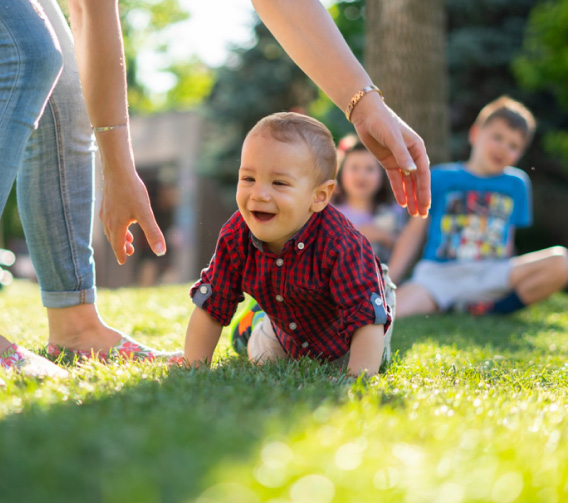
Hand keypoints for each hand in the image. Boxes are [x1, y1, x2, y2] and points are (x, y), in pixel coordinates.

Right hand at [99, 170, 165, 264]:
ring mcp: (106, 210)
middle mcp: (108, 220)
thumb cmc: (132, 191)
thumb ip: (153, 233)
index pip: (117, 245)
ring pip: (111, 228)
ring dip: (119, 236)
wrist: (118, 170)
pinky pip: (110, 219)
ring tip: (129, 238)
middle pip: (113, 238)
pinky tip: (124, 219)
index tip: (123, 262)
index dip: (120, 254)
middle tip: (129, 252)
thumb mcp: (145, 214)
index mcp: (117, 225)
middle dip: (121, 246)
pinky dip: (117, 225)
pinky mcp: (106, 202)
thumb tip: (161, 252)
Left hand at [351, 94, 430, 216]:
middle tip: (422, 215)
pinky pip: (396, 180)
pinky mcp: (388, 162)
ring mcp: (400, 160)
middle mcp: (411, 155)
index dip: (424, 191)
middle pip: (417, 181)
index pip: (423, 174)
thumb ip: (402, 155)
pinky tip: (402, 203)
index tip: (426, 205)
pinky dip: (399, 191)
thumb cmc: (382, 122)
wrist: (366, 115)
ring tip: (413, 213)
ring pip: (408, 183)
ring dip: (411, 197)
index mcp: (417, 149)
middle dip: (420, 198)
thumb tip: (413, 171)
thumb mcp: (392, 138)